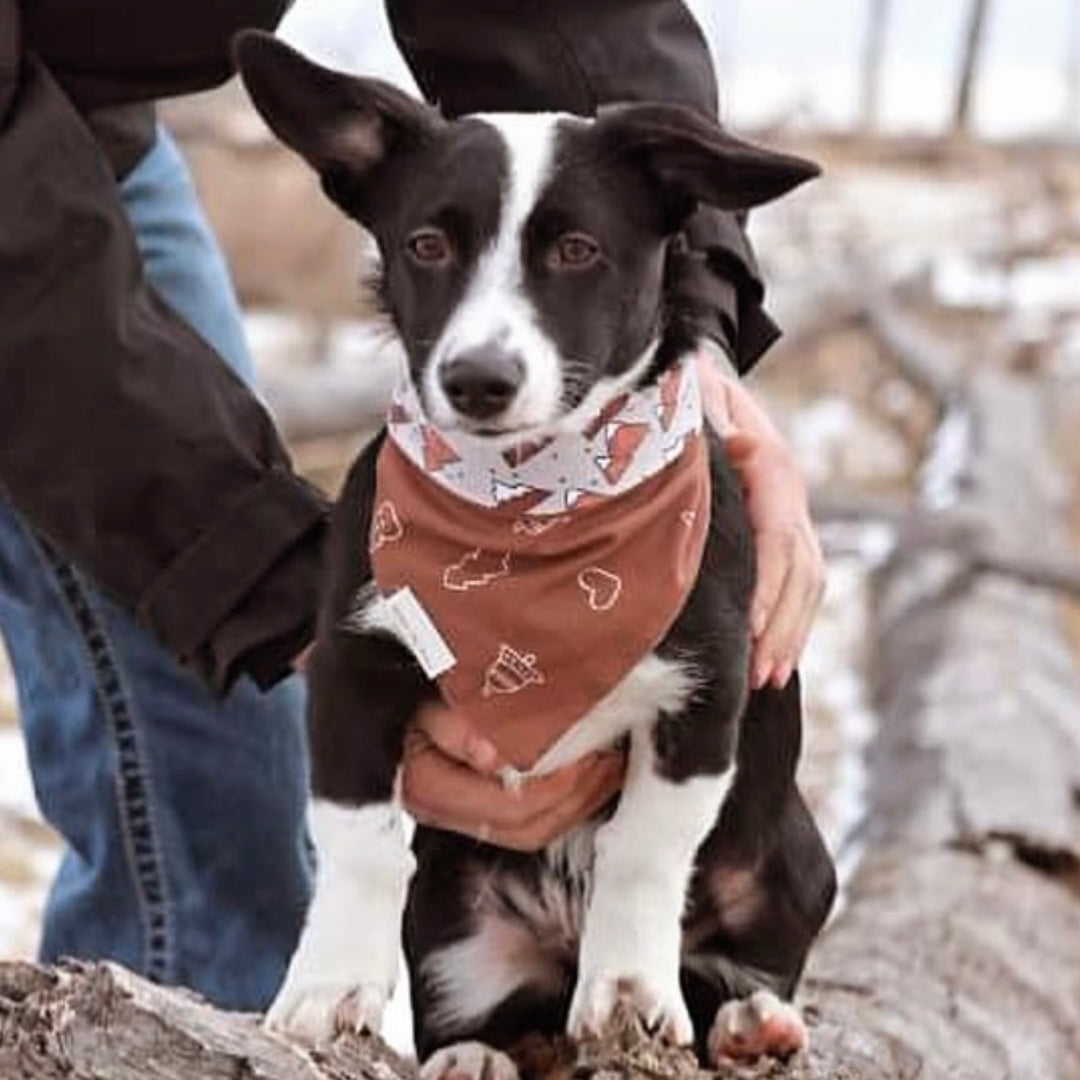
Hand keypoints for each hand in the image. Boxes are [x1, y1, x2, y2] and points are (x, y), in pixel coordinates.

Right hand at [401, 701, 624, 849]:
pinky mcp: (472, 806)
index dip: (557, 786)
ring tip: (606, 768)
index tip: (588, 753)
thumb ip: (454, 726)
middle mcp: (442, 813)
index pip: (510, 807)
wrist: (381, 694)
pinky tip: (584, 775)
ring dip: (576, 802)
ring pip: (529, 831)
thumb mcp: (424, 698)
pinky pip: (524, 820)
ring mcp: (457, 815)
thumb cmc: (405, 689)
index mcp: (430, 789)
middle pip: (525, 828)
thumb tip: (493, 756)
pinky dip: (561, 800)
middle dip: (576, 797)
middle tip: (608, 760)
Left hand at [696, 351, 824, 689]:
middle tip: (760, 675)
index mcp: (772, 466)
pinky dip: (791, 620)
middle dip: (783, 625)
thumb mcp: (694, 399)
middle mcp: (790, 493)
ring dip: (791, 632)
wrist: (705, 379)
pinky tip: (776, 657)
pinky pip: (799, 580)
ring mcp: (792, 511)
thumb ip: (709, 425)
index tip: (752, 628)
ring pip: (808, 581)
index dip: (767, 586)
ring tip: (769, 679)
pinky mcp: (783, 527)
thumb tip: (730, 448)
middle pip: (801, 569)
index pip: (778, 537)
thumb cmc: (689, 392)